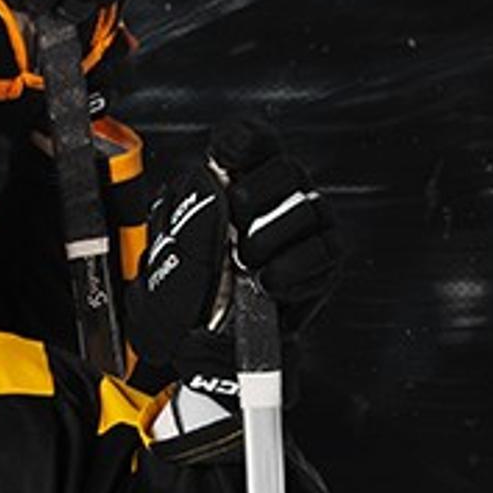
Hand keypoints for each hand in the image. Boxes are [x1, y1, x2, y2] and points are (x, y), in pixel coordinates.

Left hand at [126, 117, 340, 386]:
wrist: (205, 353)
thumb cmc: (182, 303)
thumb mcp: (166, 262)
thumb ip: (186, 221)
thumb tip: (211, 188)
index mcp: (231, 185)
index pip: (247, 139)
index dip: (240, 142)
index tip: (225, 156)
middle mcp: (274, 199)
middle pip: (285, 167)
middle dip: (255, 198)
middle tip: (233, 228)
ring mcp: (304, 227)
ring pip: (308, 207)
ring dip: (270, 239)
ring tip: (246, 265)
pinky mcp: (325, 261)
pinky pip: (326, 250)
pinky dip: (296, 268)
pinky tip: (271, 282)